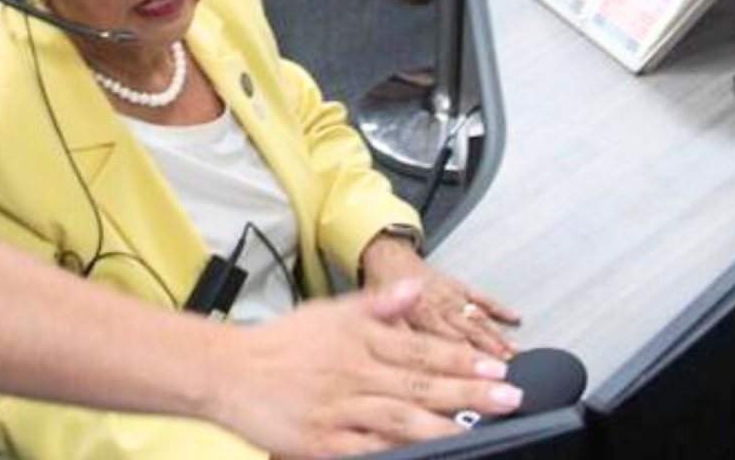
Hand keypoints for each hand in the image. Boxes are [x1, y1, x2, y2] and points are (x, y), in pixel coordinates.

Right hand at [214, 281, 522, 458]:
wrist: (227, 370)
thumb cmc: (280, 344)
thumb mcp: (328, 311)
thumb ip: (377, 304)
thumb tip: (416, 290)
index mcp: (356, 338)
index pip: (420, 348)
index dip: (461, 359)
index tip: (496, 368)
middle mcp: (352, 372)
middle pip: (419, 384)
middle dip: (468, 392)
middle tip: (507, 397)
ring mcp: (338, 409)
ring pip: (400, 418)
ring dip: (443, 424)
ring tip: (478, 429)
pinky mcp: (323, 442)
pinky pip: (368, 449)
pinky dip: (396, 451)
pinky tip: (421, 454)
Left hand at [360, 236, 519, 359]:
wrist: (386, 255)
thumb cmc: (382, 285)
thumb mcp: (378, 312)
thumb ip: (398, 336)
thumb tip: (407, 360)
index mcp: (423, 313)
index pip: (450, 342)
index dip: (467, 360)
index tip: (481, 376)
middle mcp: (442, 305)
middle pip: (470, 333)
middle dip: (490, 353)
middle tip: (507, 370)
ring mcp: (452, 295)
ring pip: (479, 318)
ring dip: (497, 336)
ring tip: (515, 353)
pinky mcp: (458, 285)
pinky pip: (481, 296)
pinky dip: (499, 307)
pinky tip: (515, 318)